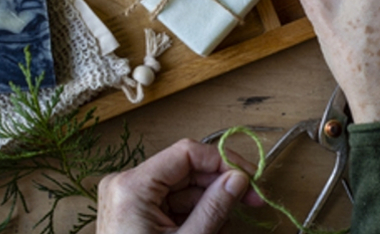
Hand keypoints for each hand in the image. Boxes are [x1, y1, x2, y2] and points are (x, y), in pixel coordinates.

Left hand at [96, 139, 260, 233]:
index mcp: (132, 186)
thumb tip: (239, 179)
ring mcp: (129, 197)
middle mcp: (126, 184)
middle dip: (219, 185)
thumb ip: (214, 207)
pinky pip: (171, 203)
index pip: (186, 153)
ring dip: (209, 203)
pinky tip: (211, 229)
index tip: (250, 177)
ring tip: (226, 227)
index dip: (223, 161)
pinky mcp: (135, 211)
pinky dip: (194, 214)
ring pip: (182, 188)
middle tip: (252, 200)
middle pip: (185, 169)